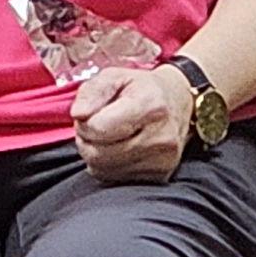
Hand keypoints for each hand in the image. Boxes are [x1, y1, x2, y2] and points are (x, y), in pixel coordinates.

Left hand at [71, 64, 193, 183]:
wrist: (177, 103)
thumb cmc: (141, 89)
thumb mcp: (114, 76)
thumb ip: (92, 92)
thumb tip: (78, 114)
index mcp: (151, 106)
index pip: (98, 128)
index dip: (85, 122)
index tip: (92, 114)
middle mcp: (161, 137)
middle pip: (98, 153)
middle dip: (86, 140)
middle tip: (94, 126)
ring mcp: (162, 161)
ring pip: (102, 169)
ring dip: (94, 154)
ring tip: (106, 137)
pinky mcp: (160, 177)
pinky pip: (113, 179)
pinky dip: (106, 166)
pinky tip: (117, 150)